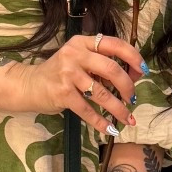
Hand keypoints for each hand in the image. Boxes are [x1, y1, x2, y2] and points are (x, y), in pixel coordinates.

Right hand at [3, 35, 143, 134]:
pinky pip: (87, 110)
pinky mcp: (63, 94)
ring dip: (118, 108)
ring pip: (102, 93)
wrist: (28, 85)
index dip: (133, 57)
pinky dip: (101, 122)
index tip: (143, 71)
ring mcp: (68, 74)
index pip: (114, 44)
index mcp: (82, 42)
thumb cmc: (59, 73)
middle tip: (132, 98)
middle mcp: (75, 54)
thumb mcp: (78, 59)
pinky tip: (111, 129)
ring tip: (127, 117)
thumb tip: (133, 76)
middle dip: (128, 86)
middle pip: (112, 69)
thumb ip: (101, 63)